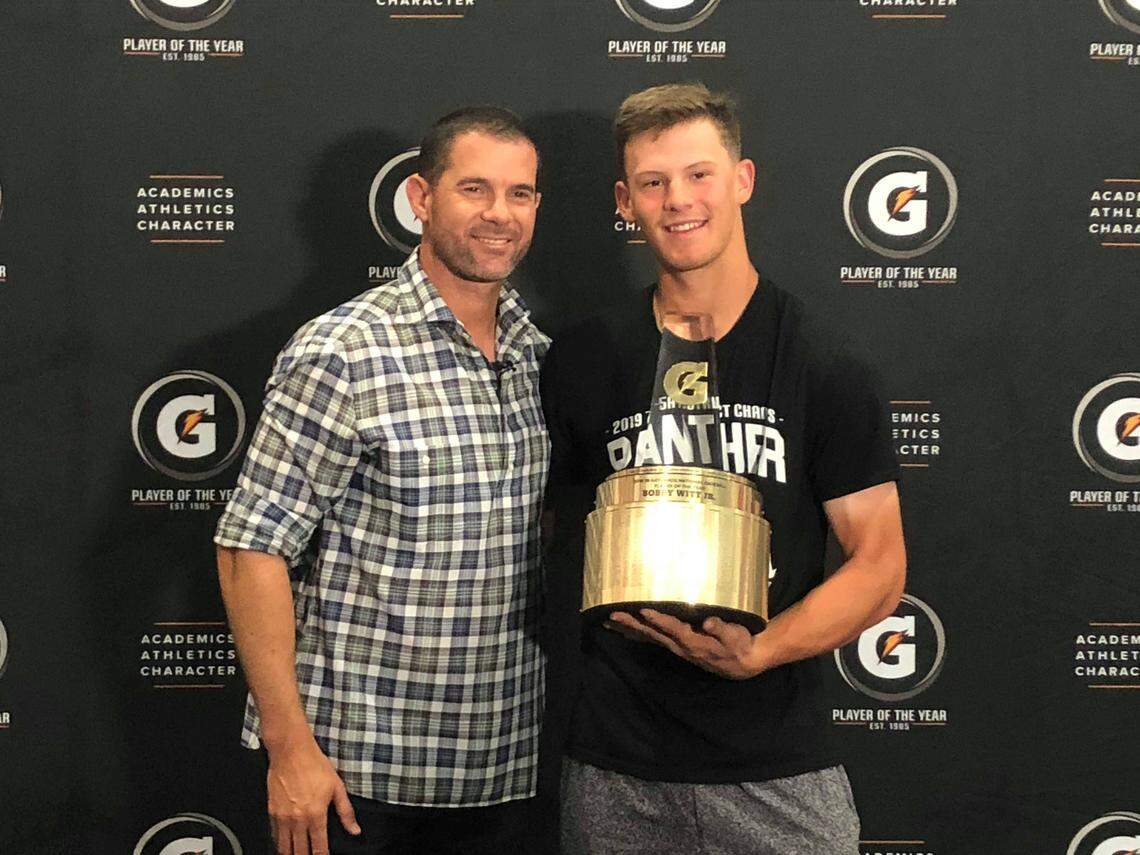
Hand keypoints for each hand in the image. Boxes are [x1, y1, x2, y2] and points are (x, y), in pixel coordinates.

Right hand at [266, 733, 359, 854]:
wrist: (291, 752)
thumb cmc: (315, 765)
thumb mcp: (337, 786)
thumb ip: (346, 812)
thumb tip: (355, 830)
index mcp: (316, 815)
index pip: (319, 848)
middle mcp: (298, 820)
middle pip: (300, 852)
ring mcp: (282, 817)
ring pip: (284, 847)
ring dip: (291, 853)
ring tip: (297, 854)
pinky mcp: (271, 812)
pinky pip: (274, 835)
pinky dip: (279, 843)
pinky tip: (285, 845)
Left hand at [606, 609, 766, 679]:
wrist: (741, 664)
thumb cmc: (739, 645)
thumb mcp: (735, 636)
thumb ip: (720, 629)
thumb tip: (707, 623)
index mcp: (694, 642)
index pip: (673, 629)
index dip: (659, 620)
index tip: (643, 611)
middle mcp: (680, 646)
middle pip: (653, 634)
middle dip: (633, 625)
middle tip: (613, 615)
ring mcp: (676, 648)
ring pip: (649, 638)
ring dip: (629, 630)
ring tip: (610, 622)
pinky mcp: (676, 647)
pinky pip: (653, 640)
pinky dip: (637, 635)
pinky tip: (624, 631)